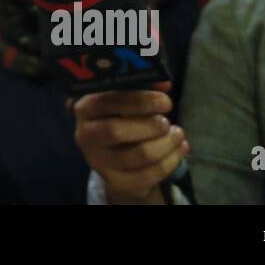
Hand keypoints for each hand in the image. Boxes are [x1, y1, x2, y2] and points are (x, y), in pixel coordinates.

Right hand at [72, 81, 186, 204]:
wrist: (116, 159)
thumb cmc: (122, 118)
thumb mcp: (127, 99)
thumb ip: (143, 86)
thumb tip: (164, 82)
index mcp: (84, 108)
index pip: (106, 101)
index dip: (138, 100)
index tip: (165, 101)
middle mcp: (85, 135)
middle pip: (116, 131)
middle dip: (150, 125)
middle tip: (167, 122)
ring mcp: (98, 162)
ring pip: (138, 155)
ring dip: (167, 143)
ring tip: (178, 134)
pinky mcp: (116, 182)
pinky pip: (149, 175)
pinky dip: (172, 160)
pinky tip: (180, 149)